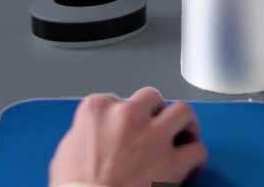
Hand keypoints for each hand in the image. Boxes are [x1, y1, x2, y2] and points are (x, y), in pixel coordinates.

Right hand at [49, 87, 205, 186]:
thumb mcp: (66, 152)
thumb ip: (84, 134)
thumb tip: (94, 139)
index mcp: (97, 109)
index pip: (116, 99)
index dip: (123, 117)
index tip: (125, 130)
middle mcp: (127, 115)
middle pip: (152, 97)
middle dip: (156, 111)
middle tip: (157, 127)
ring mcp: (153, 136)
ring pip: (183, 112)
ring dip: (184, 125)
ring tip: (183, 137)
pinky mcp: (173, 162)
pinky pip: (198, 150)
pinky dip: (196, 158)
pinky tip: (190, 167)